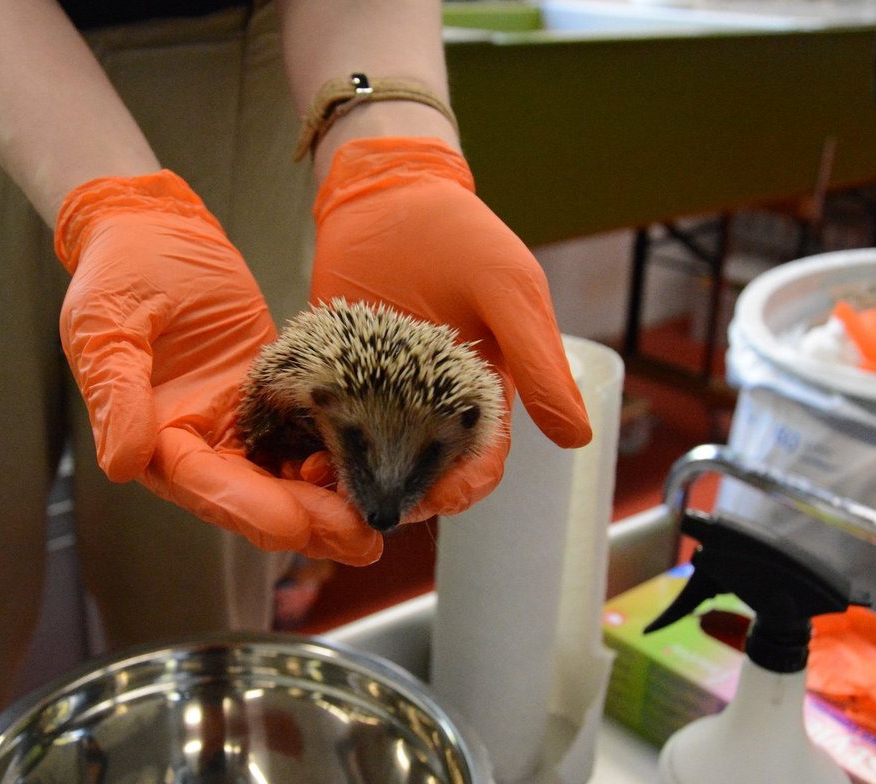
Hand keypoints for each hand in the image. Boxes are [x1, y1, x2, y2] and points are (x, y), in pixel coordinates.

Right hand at [56, 172, 382, 564]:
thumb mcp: (107, 327)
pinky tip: (374, 464)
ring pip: (286, 476)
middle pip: (255, 497)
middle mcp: (199, 442)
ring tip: (379, 514)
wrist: (154, 225)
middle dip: (307, 521)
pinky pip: (306, 435)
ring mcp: (240, 422)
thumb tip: (122, 464)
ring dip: (329, 500)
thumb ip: (116, 394)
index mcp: (154, 437)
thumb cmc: (120, 271)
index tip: (295, 526)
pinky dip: (337, 454)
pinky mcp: (273, 397)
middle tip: (362, 538)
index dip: (250, 508)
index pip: (204, 485)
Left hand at [310, 137, 591, 523]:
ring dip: (348, 477)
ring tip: (320, 476)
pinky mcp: (332, 379)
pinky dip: (313, 444)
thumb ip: (538, 361)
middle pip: (416, 475)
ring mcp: (375, 396)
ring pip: (367, 460)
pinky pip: (324, 424)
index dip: (463, 490)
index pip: (479, 465)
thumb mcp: (508, 290)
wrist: (386, 191)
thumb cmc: (460, 236)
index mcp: (479, 397)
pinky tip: (296, 450)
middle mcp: (426, 408)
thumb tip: (579, 439)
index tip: (439, 499)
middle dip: (395, 494)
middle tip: (365, 498)